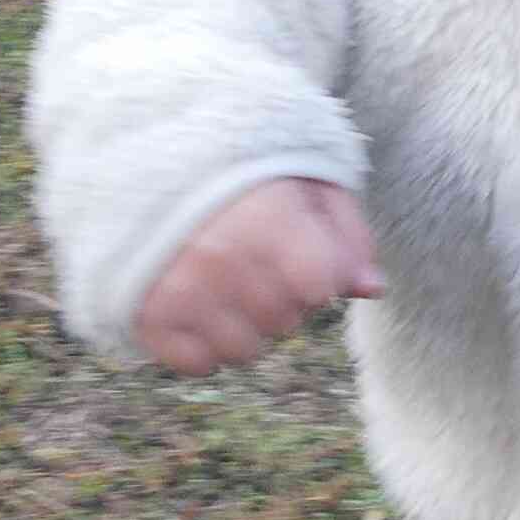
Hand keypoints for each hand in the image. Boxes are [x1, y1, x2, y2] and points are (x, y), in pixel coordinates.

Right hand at [133, 178, 382, 375]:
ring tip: (228, 283)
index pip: (320, 288)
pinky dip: (203, 346)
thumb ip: (346, 231)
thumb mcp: (307, 178)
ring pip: (244, 352)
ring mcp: (179, 288)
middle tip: (256, 259)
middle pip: (285, 323)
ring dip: (245, 327)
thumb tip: (372, 289)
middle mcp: (221, 257)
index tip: (299, 249)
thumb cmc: (242, 168)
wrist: (147, 155)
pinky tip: (201, 307)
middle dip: (282, 298)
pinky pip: (197, 365)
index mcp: (267, 218)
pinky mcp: (147, 312)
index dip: (318, 273)